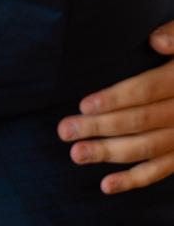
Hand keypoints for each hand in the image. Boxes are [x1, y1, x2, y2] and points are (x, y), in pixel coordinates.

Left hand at [58, 21, 173, 193]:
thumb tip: (155, 40)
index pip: (146, 91)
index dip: (115, 99)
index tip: (83, 105)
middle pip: (139, 122)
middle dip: (99, 128)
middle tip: (65, 130)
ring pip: (145, 148)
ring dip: (109, 154)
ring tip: (76, 154)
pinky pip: (160, 171)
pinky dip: (134, 180)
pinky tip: (105, 185)